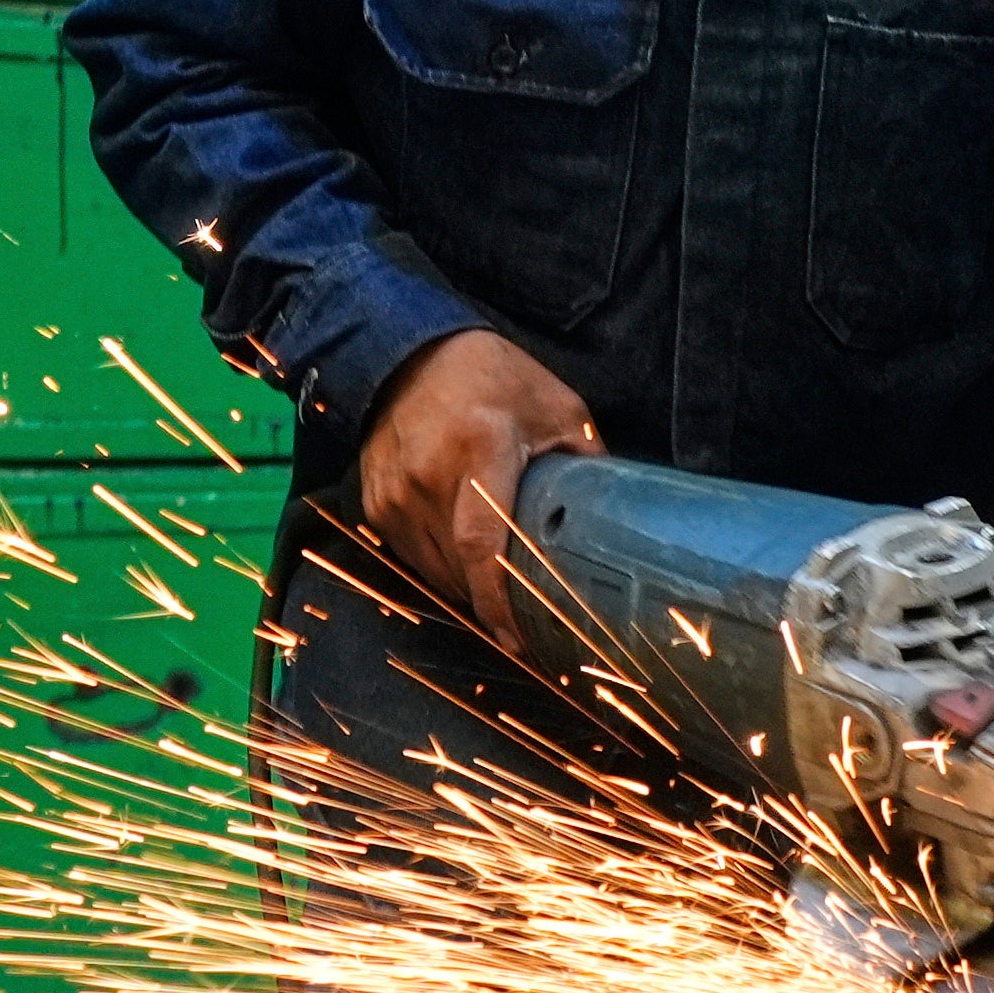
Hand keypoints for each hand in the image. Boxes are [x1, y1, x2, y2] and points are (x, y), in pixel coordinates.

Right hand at [356, 327, 597, 643]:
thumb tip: (619, 517)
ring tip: (498, 588)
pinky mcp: (373, 500)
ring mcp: (394, 490)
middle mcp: (428, 473)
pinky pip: (410, 556)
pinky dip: (439, 568)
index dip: (500, 602)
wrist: (411, 352)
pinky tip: (463, 560)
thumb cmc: (494, 378)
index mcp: (480, 446)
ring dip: (466, 589)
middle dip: (493, 601)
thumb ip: (585, 462)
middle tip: (527, 617)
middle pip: (459, 568)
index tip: (522, 640)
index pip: (483, 543)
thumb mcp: (557, 408)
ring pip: (432, 570)